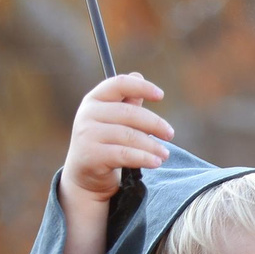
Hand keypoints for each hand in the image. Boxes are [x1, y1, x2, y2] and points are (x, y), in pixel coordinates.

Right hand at [58, 72, 167, 253]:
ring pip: (128, 135)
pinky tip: (156, 162)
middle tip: (170, 134)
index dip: (141, 87)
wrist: (85, 177)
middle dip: (154, 123)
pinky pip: (124, 154)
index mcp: (94, 100)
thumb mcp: (114, 121)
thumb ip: (127, 102)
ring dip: (151, 145)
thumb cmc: (104, 143)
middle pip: (128, 113)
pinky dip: (143, 158)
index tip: (161, 95)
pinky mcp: (90, 155)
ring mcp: (87, 134)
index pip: (119, 84)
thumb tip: (139, 76)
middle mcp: (87, 114)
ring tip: (165, 154)